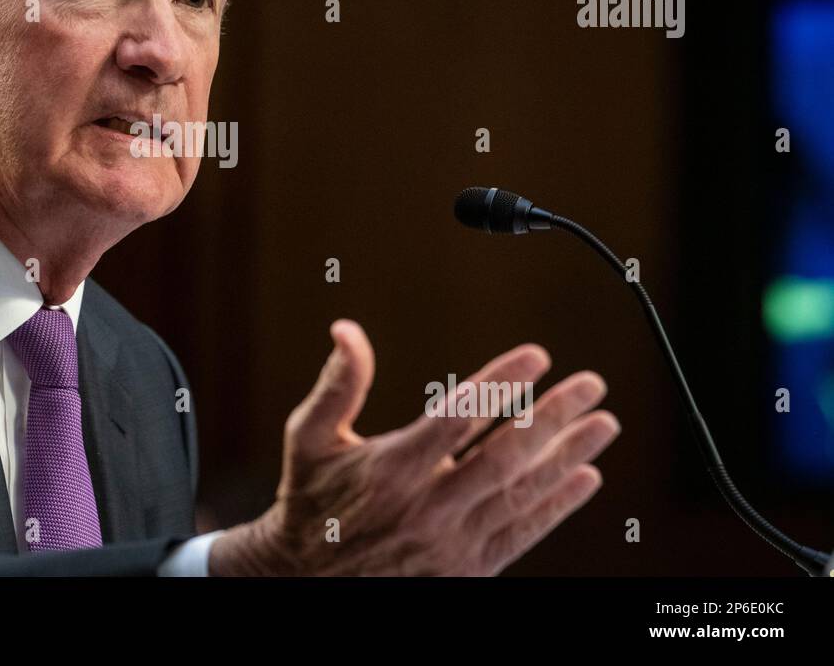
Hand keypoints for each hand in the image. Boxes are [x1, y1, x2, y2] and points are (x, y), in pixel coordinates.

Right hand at [209, 319, 619, 574]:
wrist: (307, 582)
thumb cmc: (311, 500)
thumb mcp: (309, 438)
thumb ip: (337, 384)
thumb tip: (347, 329)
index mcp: (391, 467)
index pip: (459, 416)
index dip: (501, 382)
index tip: (538, 356)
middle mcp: (427, 506)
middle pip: (506, 454)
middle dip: (554, 415)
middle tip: (592, 384)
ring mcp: (450, 543)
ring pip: (521, 493)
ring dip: (568, 456)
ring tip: (603, 424)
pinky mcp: (465, 571)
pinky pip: (521, 534)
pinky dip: (556, 507)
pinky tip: (585, 478)